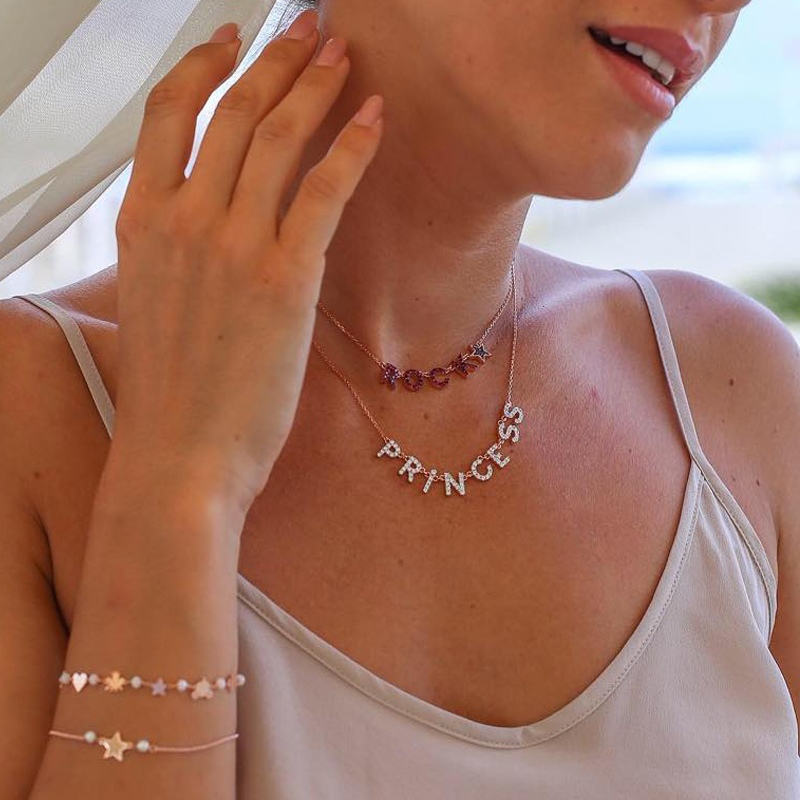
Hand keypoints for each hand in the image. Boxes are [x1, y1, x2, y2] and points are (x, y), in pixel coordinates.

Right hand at [110, 10, 382, 515]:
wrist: (179, 459)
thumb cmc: (169, 398)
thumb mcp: (151, 308)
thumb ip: (172, 256)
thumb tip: (200, 231)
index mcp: (142, 224)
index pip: (168, 116)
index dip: (203, 66)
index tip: (230, 39)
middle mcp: (183, 220)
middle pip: (233, 112)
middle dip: (276, 59)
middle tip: (310, 28)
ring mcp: (233, 244)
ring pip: (278, 137)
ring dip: (315, 84)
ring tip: (342, 53)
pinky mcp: (285, 277)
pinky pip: (325, 189)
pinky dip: (353, 145)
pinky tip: (375, 115)